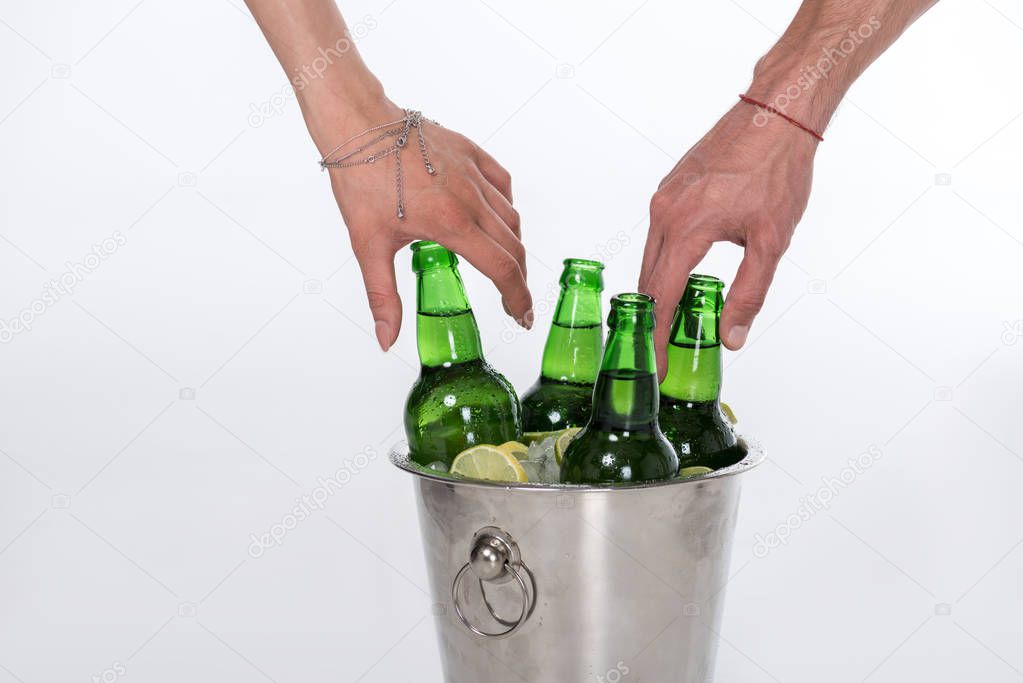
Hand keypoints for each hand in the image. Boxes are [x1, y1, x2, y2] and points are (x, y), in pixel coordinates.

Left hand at [317, 98, 530, 350]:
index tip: (522, 316)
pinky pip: (502, 184)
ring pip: (510, 217)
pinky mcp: (470, 153)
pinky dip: (507, 206)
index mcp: (452, 224)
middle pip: (514, 247)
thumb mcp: (369, 246)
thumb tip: (386, 339)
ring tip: (507, 266)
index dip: (517, 298)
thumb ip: (383, 297)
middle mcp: (471, 199)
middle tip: (515, 302)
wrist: (358, 124)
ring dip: (515, 246)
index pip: (502, 269)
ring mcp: (473, 174)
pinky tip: (497, 217)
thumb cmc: (361, 179)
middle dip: (520, 280)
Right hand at [639, 102, 817, 376]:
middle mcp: (664, 213)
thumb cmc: (777, 169)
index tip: (655, 367)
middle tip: (660, 353)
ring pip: (650, 258)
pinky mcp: (670, 187)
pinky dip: (664, 262)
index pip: (662, 298)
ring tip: (670, 323)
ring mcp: (663, 197)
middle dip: (652, 321)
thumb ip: (749, 293)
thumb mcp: (771, 241)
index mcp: (685, 228)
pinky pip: (658, 236)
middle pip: (648, 282)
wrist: (777, 112)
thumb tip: (733, 336)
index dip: (658, 338)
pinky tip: (682, 275)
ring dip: (658, 292)